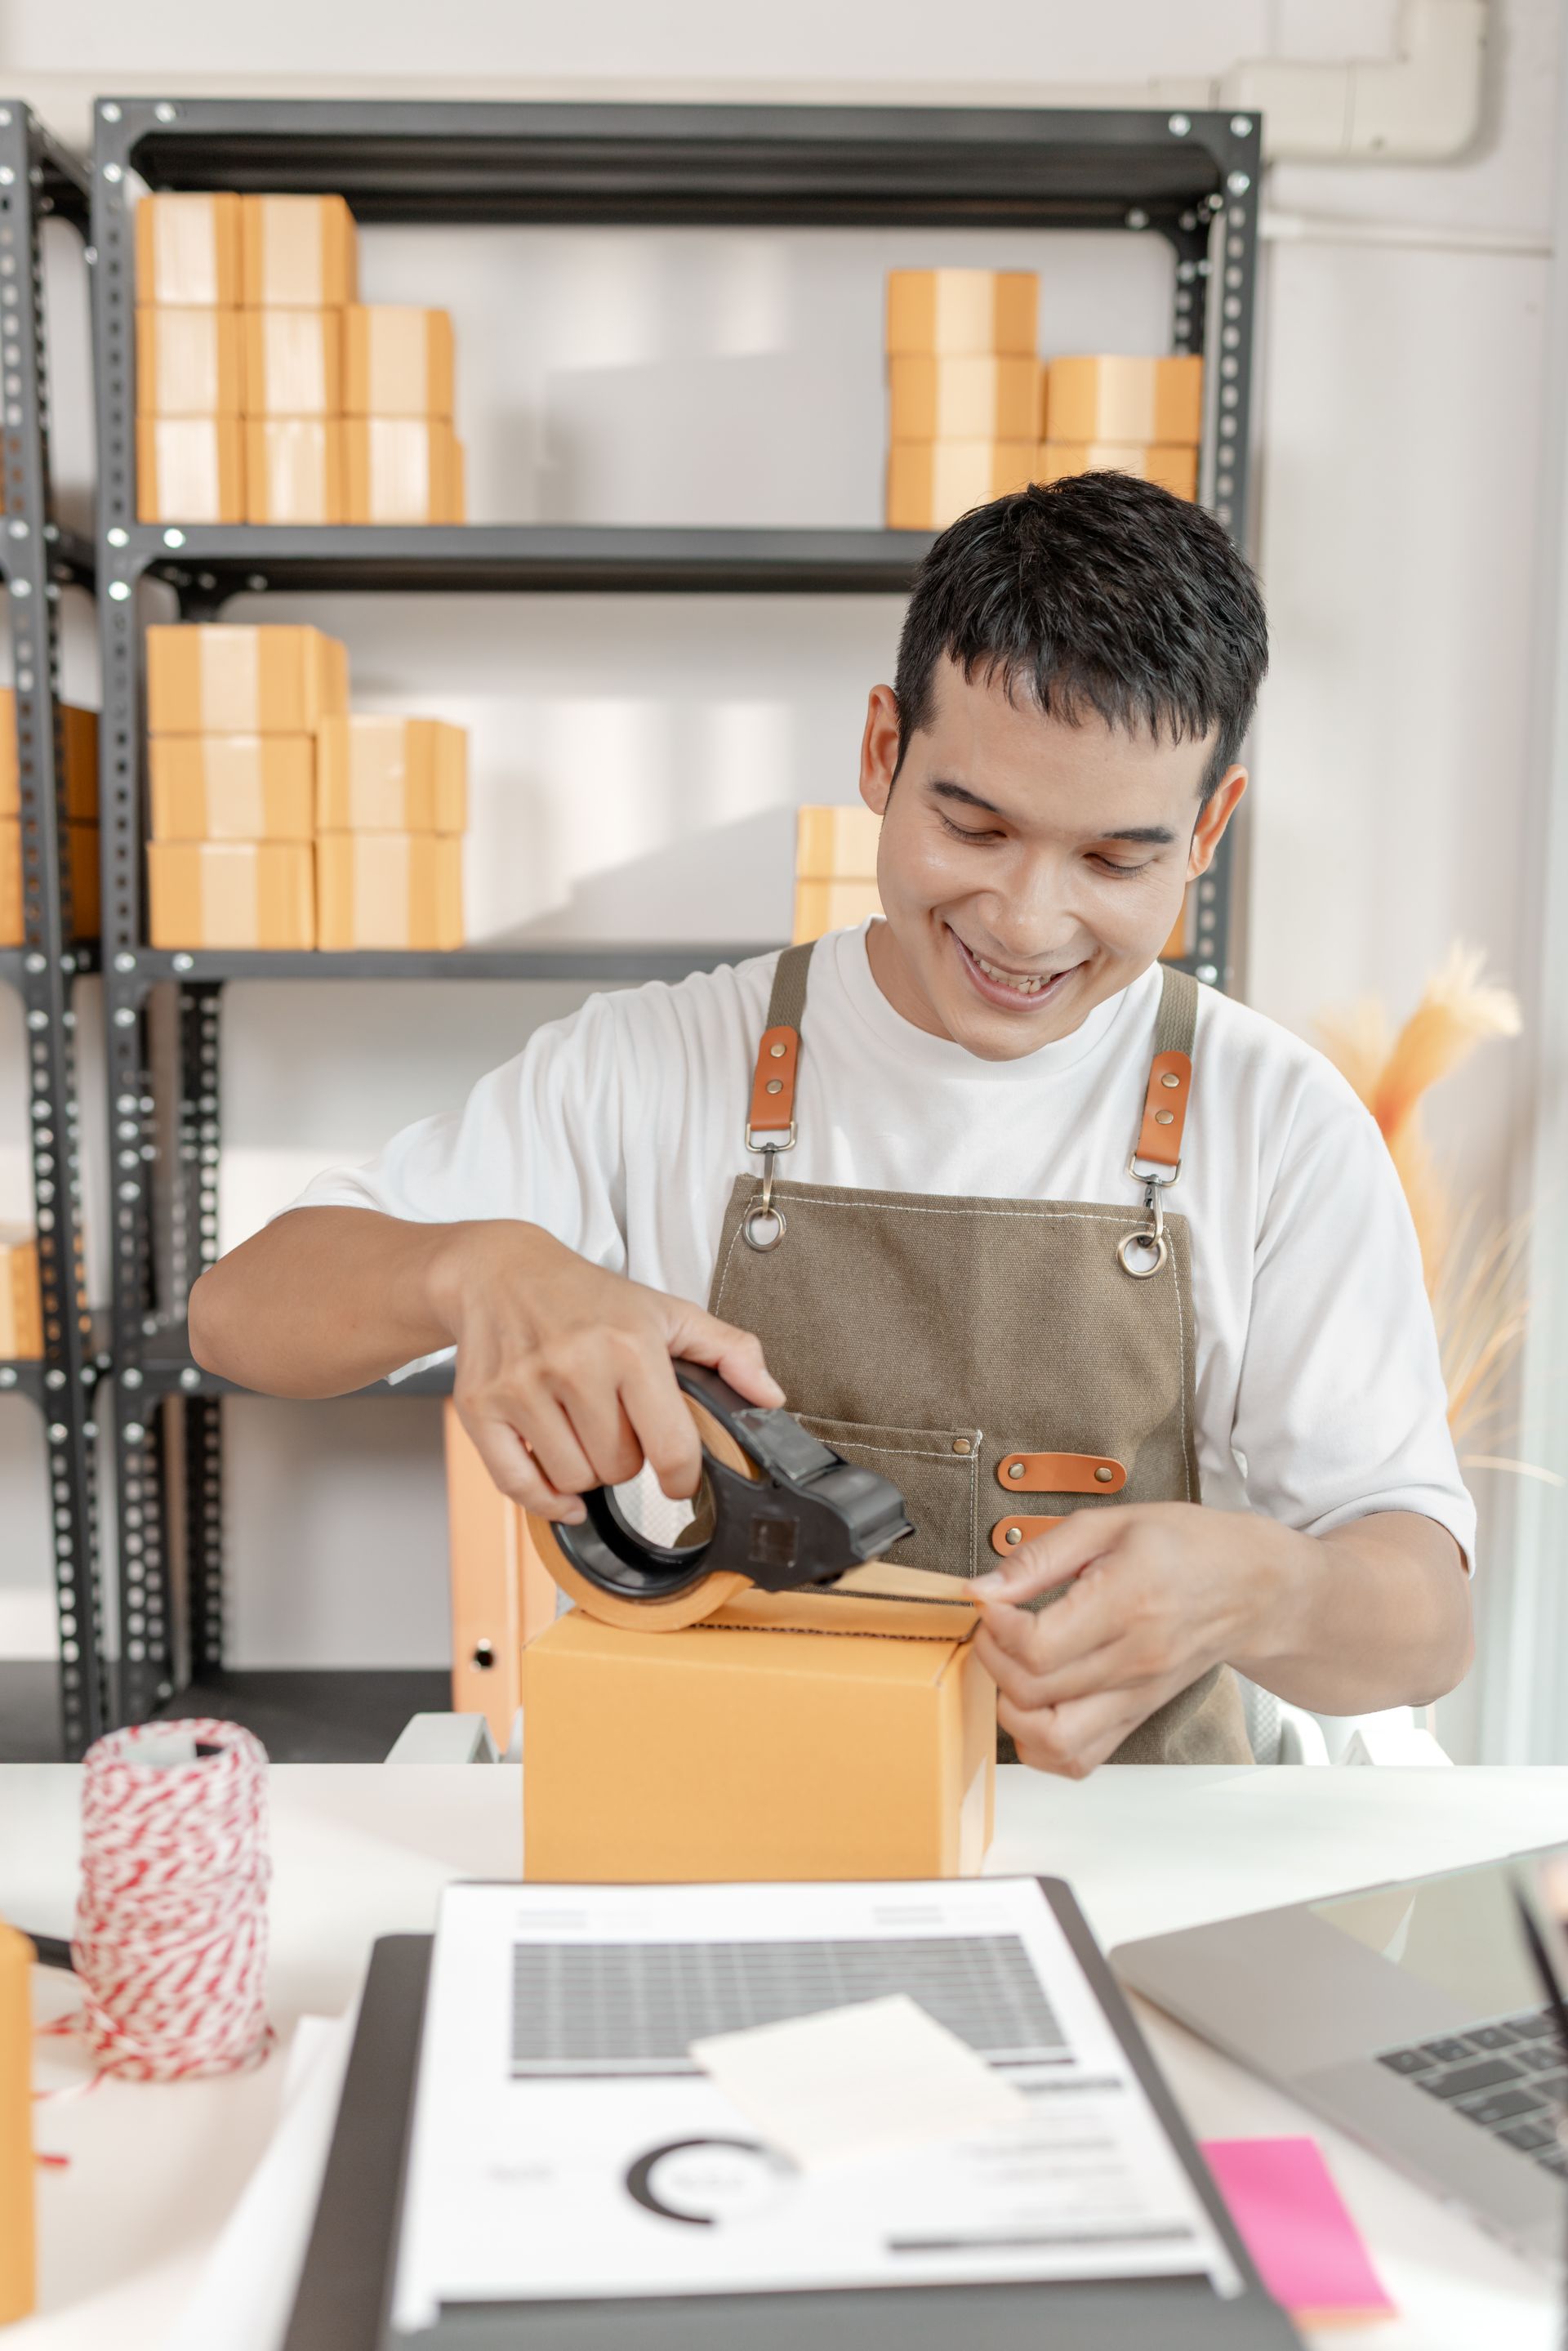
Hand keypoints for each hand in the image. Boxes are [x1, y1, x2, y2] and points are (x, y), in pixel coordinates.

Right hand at [430, 1220, 783, 1523]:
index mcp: (629, 1346)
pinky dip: (543, 1499)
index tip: (678, 1479)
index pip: (671, 1447)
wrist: (500, 1272)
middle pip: (619, 1469)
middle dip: (626, 1459)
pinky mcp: (481, 1407)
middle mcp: (574, 1365)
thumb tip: (772, 1398)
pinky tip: (558, 1489)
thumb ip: (730, 1351)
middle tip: (617, 1427)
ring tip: (583, 1434)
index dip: (681, 1477)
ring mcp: (523, 1388)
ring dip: (585, 1471)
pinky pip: (517, 1485)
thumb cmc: (588, 1298)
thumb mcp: (667, 1311)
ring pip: (573, 1479)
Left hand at [969, 1503, 1277, 1776]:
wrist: (1254, 1588)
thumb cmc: (1189, 1547)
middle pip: (1034, 1693)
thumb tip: (981, 1589)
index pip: (1036, 1647)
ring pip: (1052, 1741)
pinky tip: (1036, 1704)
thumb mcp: (1111, 1525)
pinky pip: (1079, 1759)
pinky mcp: (1137, 1716)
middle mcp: (1134, 1661)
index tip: (992, 1600)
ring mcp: (1137, 1697)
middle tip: (996, 1626)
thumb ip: (1039, 1557)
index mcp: (1127, 1603)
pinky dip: (1042, 1745)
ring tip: (1013, 1668)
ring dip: (1013, 1710)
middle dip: (992, 1658)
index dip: (995, 1627)